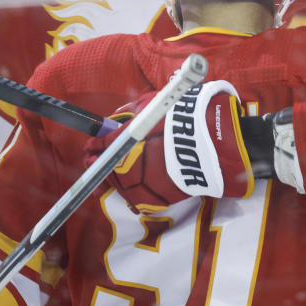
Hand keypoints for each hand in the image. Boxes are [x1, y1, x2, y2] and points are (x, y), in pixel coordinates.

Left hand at [83, 80, 253, 213]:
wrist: (214, 142)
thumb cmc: (184, 117)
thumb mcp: (153, 104)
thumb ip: (130, 112)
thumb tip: (116, 118)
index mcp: (125, 143)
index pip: (102, 146)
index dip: (95, 145)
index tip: (91, 145)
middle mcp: (129, 167)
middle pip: (107, 169)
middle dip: (100, 163)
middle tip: (95, 159)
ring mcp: (142, 187)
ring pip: (119, 187)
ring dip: (115, 179)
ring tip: (115, 173)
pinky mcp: (157, 201)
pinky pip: (137, 200)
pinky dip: (133, 194)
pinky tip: (133, 188)